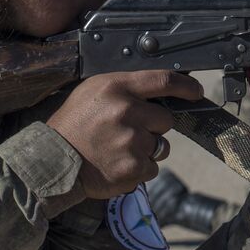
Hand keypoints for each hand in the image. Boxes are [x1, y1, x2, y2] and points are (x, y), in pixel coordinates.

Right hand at [46, 71, 202, 199]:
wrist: (53, 160)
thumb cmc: (73, 124)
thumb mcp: (93, 91)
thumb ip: (126, 88)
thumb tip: (161, 89)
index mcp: (117, 87)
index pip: (164, 80)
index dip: (186, 86)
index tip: (196, 91)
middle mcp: (127, 112)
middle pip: (166, 119)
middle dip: (154, 127)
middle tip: (128, 132)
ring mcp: (131, 142)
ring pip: (161, 146)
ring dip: (147, 150)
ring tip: (119, 149)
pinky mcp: (133, 168)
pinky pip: (152, 168)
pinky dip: (139, 169)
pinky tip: (117, 164)